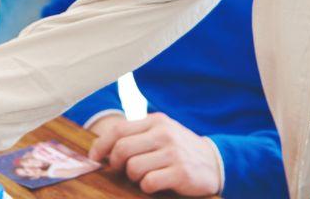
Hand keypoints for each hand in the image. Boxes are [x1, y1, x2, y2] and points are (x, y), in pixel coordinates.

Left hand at [88, 113, 221, 195]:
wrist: (215, 162)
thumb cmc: (180, 149)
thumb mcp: (162, 133)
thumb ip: (136, 135)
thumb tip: (101, 148)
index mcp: (156, 121)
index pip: (118, 130)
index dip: (100, 145)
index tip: (94, 157)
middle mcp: (164, 134)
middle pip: (122, 149)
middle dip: (115, 164)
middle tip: (120, 171)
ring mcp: (173, 153)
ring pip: (133, 168)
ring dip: (133, 177)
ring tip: (144, 177)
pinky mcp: (181, 173)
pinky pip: (149, 183)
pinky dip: (147, 187)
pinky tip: (156, 184)